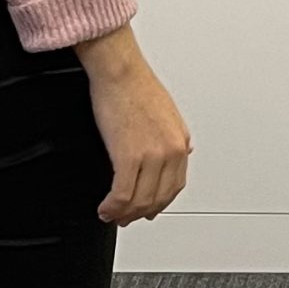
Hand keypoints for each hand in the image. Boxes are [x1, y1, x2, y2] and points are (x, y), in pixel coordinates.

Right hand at [77, 26, 191, 223]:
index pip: (174, 186)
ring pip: (140, 200)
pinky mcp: (129, 156)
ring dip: (124, 213)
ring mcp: (152, 156)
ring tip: (112, 215)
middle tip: (126, 218)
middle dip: (140, 213)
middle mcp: (171, 151)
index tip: (148, 210)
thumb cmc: (136, 85)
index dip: (159, 203)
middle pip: (158, 198)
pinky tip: (105, 209)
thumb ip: (175, 137)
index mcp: (180, 142)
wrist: (119, 70)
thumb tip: (183, 153)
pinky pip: (122, 194)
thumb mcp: (168, 112)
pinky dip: (113, 207)